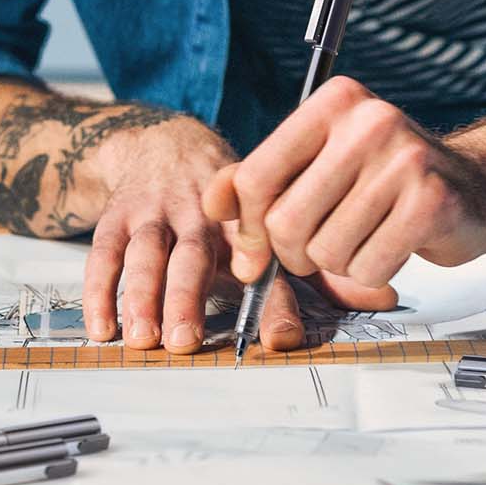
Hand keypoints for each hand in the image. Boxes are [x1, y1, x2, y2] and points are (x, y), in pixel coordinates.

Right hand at [81, 116, 394, 352]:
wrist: (165, 143)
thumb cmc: (230, 203)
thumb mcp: (273, 222)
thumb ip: (321, 269)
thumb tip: (385, 295)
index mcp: (247, 216)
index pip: (265, 256)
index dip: (273, 297)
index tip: (281, 339)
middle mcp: (201, 212)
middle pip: (194, 254)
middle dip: (188, 296)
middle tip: (187, 341)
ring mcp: (156, 212)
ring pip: (147, 252)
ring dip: (142, 295)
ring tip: (144, 338)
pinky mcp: (119, 216)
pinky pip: (103, 252)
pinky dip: (101, 290)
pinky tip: (103, 326)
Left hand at [201, 76, 485, 290]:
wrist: (474, 190)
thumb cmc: (384, 179)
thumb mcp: (319, 162)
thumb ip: (260, 179)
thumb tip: (211, 204)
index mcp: (333, 102)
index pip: (257, 176)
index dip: (249, 226)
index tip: (256, 250)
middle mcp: (368, 120)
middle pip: (286, 221)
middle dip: (295, 252)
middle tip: (320, 246)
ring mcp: (404, 158)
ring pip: (325, 250)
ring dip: (338, 263)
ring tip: (363, 237)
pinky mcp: (431, 201)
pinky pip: (368, 267)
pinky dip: (371, 273)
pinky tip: (391, 246)